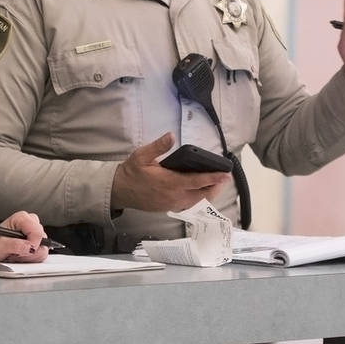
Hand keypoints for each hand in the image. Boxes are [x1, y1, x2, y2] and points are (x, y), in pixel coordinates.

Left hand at [0, 211, 48, 262]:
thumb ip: (14, 245)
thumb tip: (29, 246)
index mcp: (21, 218)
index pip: (37, 231)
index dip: (33, 244)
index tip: (24, 252)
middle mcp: (29, 223)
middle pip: (42, 239)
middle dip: (30, 251)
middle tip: (16, 254)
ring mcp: (34, 233)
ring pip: (43, 247)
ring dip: (30, 256)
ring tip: (16, 255)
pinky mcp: (37, 242)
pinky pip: (41, 253)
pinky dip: (31, 258)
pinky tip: (21, 256)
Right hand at [111, 132, 230, 211]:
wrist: (119, 191)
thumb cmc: (131, 172)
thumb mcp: (141, 155)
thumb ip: (158, 146)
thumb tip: (171, 136)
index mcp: (169, 182)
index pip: (196, 181)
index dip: (213, 178)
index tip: (225, 175)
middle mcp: (174, 196)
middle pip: (202, 194)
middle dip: (215, 187)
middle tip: (223, 177)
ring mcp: (171, 204)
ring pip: (196, 201)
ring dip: (207, 193)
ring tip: (215, 184)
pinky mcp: (168, 208)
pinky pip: (188, 205)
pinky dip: (198, 199)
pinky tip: (200, 191)